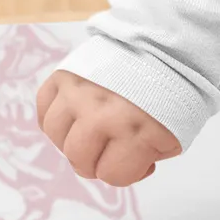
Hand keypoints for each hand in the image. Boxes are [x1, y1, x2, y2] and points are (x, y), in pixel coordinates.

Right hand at [36, 70, 180, 185]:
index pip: (112, 174)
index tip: (137, 157)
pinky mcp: (64, 75)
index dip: (126, 171)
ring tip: (94, 127)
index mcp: (135, 131)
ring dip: (73, 138)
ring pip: (56, 136)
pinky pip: (45, 110)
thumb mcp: (175, 135)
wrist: (165, 45)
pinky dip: (57, 117)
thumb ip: (144, 159)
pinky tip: (77, 114)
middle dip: (96, 160)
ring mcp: (78, 94)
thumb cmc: (174, 91)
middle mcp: (101, 115)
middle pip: (79, 159)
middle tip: (112, 146)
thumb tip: (114, 169)